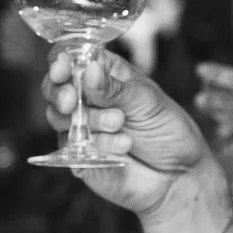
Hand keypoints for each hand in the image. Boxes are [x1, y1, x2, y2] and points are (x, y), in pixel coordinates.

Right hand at [45, 44, 221, 220]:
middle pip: (54, 87)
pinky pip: (70, 146)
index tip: (62, 69)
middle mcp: (87, 98)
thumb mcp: (147, 101)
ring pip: (58, 116)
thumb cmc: (167, 130)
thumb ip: (114, 89)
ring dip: (89, 119)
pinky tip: (122, 147)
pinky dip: (96, 144)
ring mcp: (80, 127)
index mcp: (104, 73)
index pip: (70, 58)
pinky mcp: (78, 155)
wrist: (178, 175)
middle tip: (72, 101)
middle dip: (61, 93)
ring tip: (120, 124)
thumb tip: (88, 70)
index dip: (60, 61)